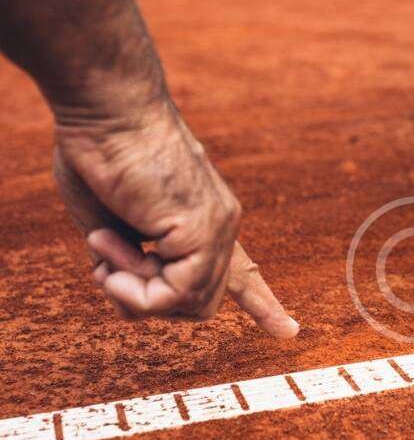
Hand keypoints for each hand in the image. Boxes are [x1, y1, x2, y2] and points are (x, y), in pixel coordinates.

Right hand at [52, 99, 298, 339]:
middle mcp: (221, 227)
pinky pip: (175, 295)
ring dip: (131, 291)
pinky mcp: (203, 228)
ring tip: (104, 245)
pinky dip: (135, 288)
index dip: (261, 304)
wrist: (105, 107)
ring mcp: (217, 228)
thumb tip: (135, 299)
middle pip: (197, 305)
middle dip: (145, 301)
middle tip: (108, 268)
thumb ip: (129, 262)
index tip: (289, 332)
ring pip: (186, 305)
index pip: (242, 272)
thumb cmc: (98, 154)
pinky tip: (111, 251)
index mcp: (203, 222)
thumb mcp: (110, 224)